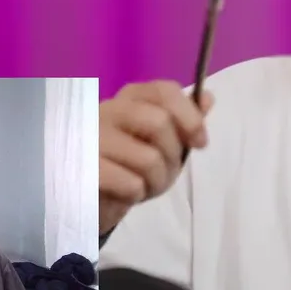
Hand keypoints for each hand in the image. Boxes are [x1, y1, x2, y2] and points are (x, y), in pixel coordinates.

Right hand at [100, 80, 212, 234]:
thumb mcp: (160, 143)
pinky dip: (138, 193)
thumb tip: (207, 98)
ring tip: (146, 185)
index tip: (200, 143)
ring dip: (157, 181)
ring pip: (149, 158)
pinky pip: (131, 182)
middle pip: (159, 123)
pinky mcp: (82, 169)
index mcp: (128, 98)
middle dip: (174, 156)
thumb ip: (182, 121)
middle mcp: (106, 109)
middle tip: (166, 173)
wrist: (86, 198)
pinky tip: (127, 193)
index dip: (189, 116)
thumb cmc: (128, 164)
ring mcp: (89, 138)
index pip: (164, 91)